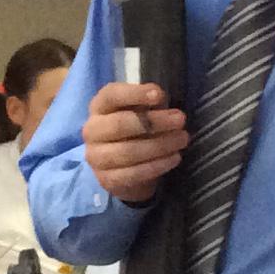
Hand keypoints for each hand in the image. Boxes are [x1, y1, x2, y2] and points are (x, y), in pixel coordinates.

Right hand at [81, 82, 189, 204]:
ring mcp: (96, 157)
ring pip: (128, 151)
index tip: (158, 95)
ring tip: (182, 139)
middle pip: (120, 124)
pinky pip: (133, 173)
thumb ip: (149, 103)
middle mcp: (92, 131)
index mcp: (99, 107)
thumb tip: (160, 98)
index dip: (135, 94)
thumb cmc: (136, 130)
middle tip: (180, 120)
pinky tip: (174, 158)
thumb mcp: (142, 111)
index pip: (111, 95)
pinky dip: (157, 166)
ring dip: (160, 145)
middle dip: (154, 121)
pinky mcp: (106, 180)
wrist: (125, 167)